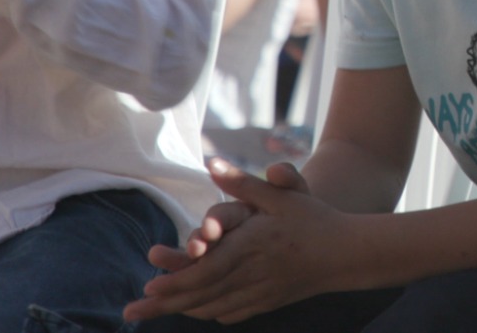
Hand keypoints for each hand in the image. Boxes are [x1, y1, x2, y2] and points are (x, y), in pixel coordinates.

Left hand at [123, 159, 356, 324]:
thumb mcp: (280, 195)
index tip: (147, 287)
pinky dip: (207, 312)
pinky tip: (196, 309)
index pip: (205, 271)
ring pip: (211, 307)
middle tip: (130, 313)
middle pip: (199, 295)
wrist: (346, 253)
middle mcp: (251, 275)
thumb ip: (242, 182)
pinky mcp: (267, 301)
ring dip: (180, 310)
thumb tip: (211, 163)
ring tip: (152, 312)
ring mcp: (259, 293)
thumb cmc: (312, 219)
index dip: (174, 282)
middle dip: (162, 305)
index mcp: (250, 247)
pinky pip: (229, 313)